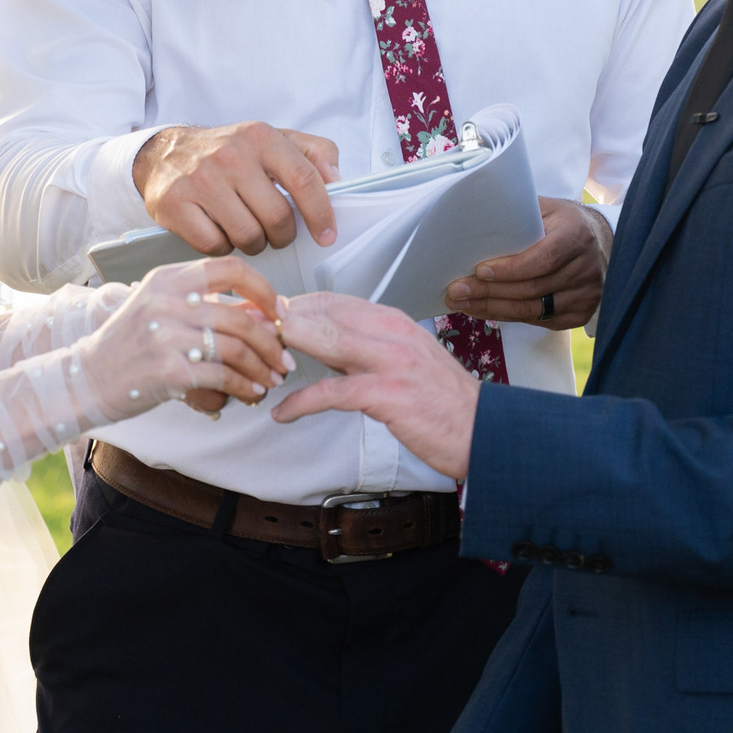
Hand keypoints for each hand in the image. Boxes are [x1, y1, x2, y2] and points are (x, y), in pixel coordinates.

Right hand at [83, 257, 288, 419]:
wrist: (87, 379)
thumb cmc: (127, 345)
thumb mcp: (157, 307)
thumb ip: (199, 303)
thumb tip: (258, 311)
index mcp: (167, 278)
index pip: (228, 268)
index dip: (262, 289)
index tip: (277, 310)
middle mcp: (167, 301)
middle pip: (239, 316)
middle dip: (271, 341)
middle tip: (284, 358)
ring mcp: (166, 336)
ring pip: (236, 348)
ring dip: (262, 368)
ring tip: (272, 378)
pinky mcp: (169, 371)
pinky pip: (222, 377)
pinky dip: (245, 387)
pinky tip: (252, 393)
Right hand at [134, 123, 339, 256]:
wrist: (163, 153)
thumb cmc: (228, 152)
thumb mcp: (272, 140)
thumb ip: (313, 153)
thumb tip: (338, 180)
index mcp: (260, 136)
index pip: (304, 178)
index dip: (321, 212)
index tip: (327, 235)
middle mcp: (229, 155)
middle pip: (277, 217)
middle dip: (282, 234)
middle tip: (275, 232)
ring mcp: (199, 180)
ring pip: (247, 236)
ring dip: (254, 243)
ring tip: (246, 228)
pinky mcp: (173, 203)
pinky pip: (214, 245)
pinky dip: (222, 246)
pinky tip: (218, 229)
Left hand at [271, 293, 478, 480]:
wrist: (484, 431)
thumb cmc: (442, 402)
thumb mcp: (407, 360)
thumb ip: (370, 348)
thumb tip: (328, 346)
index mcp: (393, 322)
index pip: (334, 302)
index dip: (295, 307)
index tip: (266, 316)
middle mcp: (391, 332)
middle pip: (324, 314)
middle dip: (281, 321)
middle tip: (248, 333)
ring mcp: (390, 361)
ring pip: (326, 340)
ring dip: (287, 349)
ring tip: (258, 362)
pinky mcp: (387, 394)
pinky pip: (332, 393)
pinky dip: (301, 402)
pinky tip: (282, 411)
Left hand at [444, 197, 610, 329]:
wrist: (600, 242)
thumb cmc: (562, 222)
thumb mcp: (545, 207)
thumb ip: (517, 212)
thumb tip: (473, 217)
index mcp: (575, 234)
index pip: (542, 259)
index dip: (510, 269)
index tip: (479, 270)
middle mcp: (585, 268)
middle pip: (532, 288)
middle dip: (489, 292)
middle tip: (456, 291)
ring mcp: (586, 294)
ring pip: (532, 310)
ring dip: (492, 308)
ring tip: (462, 303)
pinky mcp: (580, 314)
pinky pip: (538, 321)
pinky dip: (508, 317)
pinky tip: (484, 310)